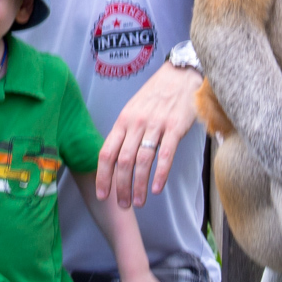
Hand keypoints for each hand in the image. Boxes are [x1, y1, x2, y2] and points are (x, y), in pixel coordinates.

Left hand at [96, 62, 202, 207]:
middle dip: (120, 187)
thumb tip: (114, 159)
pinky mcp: (174, 127)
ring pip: (142, 160)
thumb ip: (125, 132)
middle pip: (123, 161)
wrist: (179, 76)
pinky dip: (160, 174)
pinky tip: (157, 189)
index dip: (103, 176)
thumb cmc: (155, 95)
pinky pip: (165, 154)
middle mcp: (136, 123)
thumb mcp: (133, 109)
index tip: (103, 195)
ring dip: (139, 185)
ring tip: (139, 202)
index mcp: (123, 120)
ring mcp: (155, 125)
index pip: (107, 152)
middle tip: (123, 205)